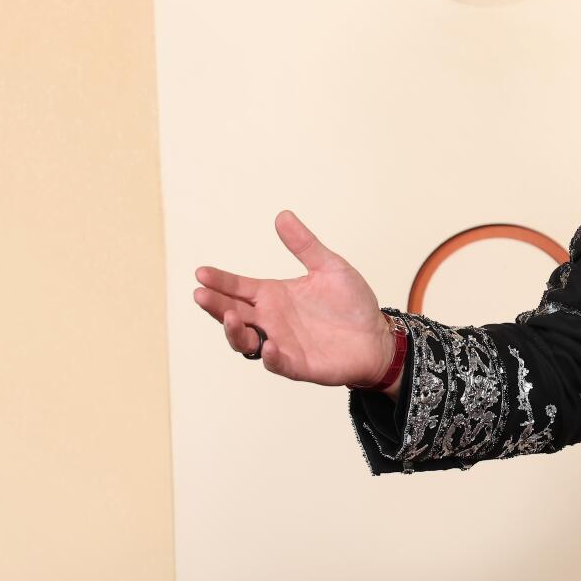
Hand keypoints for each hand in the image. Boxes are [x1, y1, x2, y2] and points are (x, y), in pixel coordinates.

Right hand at [191, 209, 397, 388]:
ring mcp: (282, 343)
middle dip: (215, 305)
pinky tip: (270, 344)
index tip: (201, 273)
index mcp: (273, 296)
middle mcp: (271, 320)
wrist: (378, 337)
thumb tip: (283, 215)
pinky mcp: (298, 364)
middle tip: (201, 294)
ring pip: (245, 341)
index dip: (219, 281)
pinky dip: (271, 356)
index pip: (238, 287)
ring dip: (234, 331)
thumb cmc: (352, 304)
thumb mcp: (330, 267)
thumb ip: (305, 245)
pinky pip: (278, 363)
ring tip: (230, 316)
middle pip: (232, 313)